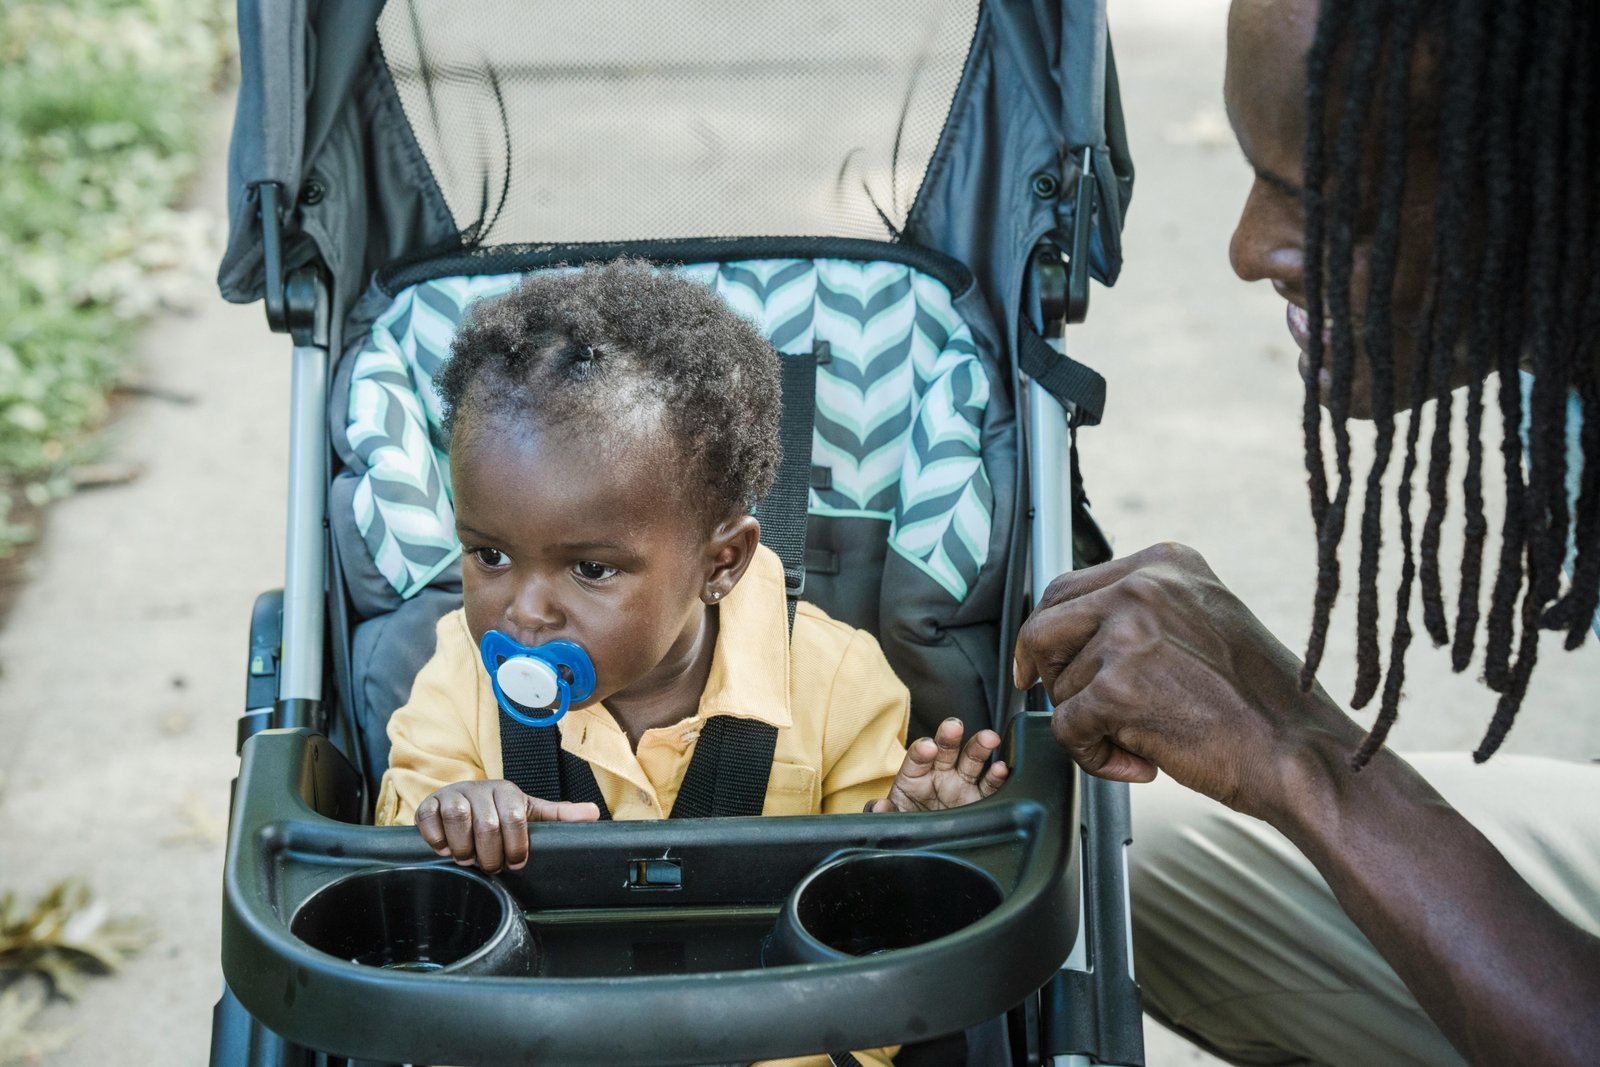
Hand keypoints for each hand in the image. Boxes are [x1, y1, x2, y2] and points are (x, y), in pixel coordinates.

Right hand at [415, 779, 599, 872]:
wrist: (462, 799)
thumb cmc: (499, 810)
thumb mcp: (530, 812)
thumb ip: (559, 816)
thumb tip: (594, 814)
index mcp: (506, 791)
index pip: (514, 818)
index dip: (516, 846)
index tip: (516, 862)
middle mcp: (479, 789)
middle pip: (486, 824)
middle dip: (489, 854)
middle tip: (490, 865)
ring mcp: (452, 795)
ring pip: (458, 818)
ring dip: (464, 847)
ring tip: (468, 858)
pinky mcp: (428, 804)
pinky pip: (428, 820)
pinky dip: (436, 838)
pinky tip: (445, 846)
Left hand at [869, 718, 1007, 812]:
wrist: (929, 850)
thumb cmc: (909, 825)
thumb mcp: (893, 820)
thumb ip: (883, 813)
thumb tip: (879, 806)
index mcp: (915, 777)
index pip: (917, 758)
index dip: (922, 752)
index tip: (928, 747)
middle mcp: (940, 775)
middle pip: (946, 750)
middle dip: (949, 737)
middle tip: (953, 727)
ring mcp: (962, 785)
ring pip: (972, 760)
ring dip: (980, 747)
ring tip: (989, 738)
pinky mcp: (981, 799)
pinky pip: (990, 785)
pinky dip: (997, 777)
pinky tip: (1002, 768)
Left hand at [1012, 542, 1359, 821]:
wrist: (1300, 754)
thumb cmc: (1258, 704)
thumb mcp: (1203, 622)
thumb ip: (1144, 614)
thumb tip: (1072, 631)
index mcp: (1165, 564)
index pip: (1066, 588)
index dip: (1048, 636)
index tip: (1038, 667)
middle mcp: (1144, 587)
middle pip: (1044, 626)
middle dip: (1047, 677)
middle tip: (1076, 712)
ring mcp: (1129, 634)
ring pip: (1060, 686)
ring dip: (1092, 727)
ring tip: (1148, 743)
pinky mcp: (1117, 687)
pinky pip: (1066, 729)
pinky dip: (1094, 759)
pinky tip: (1141, 765)